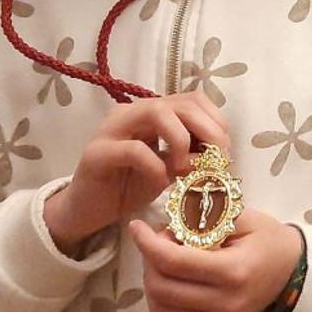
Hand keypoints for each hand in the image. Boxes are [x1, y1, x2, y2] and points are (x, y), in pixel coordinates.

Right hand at [44, 92, 228, 254]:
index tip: (224, 152)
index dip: (215, 121)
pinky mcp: (97, 153)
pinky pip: (134, 150)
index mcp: (151, 112)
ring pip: (157, 113)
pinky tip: (161, 183)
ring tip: (185, 168)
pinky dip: (156, 166)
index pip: (193, 99)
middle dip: (207, 130)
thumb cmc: (129, 187)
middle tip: (215, 161)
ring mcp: (112, 129)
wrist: (87, 211)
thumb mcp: (169, 169)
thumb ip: (191, 156)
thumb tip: (219, 155)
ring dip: (182, 140)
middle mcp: (131, 112)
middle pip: (180, 102)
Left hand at [128, 211, 303, 311]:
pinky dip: (161, 303)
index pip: (174, 262)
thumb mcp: (243, 218)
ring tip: (165, 261)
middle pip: (161, 288)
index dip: (147, 243)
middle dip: (148, 260)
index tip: (137, 226)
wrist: (292, 272)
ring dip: (152, 282)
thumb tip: (167, 222)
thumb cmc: (268, 240)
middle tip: (158, 241)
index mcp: (233, 272)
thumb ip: (205, 218)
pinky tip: (173, 282)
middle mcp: (224, 303)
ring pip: (160, 310)